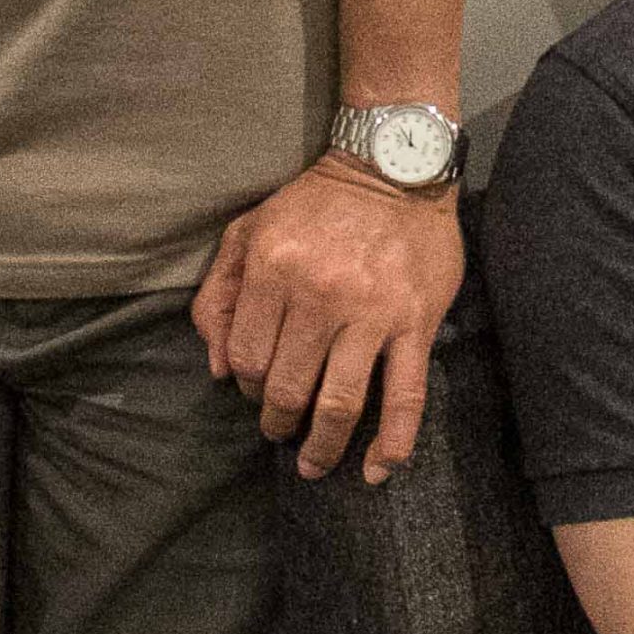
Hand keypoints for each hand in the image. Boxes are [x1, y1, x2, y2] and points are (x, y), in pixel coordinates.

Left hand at [191, 159, 465, 482]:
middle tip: (281, 428)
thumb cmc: (316, 202)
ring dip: (322, 446)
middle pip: (286, 388)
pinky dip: (393, 442)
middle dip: (277, 420)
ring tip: (314, 464)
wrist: (395, 164)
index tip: (257, 387)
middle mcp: (320, 295)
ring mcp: (372, 312)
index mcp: (274, 269)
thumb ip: (218, 294)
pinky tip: (379, 470)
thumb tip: (217, 369)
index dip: (244, 384)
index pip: (245, 358)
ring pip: (339, 402)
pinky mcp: (415, 321)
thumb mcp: (250, 229)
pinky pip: (405, 394)